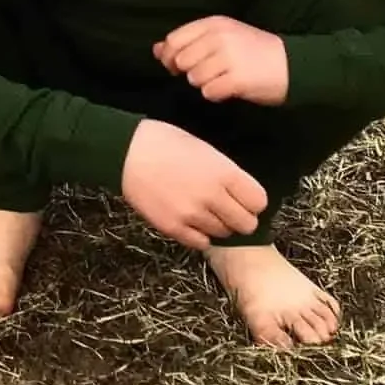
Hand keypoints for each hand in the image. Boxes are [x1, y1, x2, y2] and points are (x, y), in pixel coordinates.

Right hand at [121, 120, 267, 249]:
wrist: (125, 151)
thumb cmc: (164, 142)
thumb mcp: (204, 148)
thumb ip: (226, 173)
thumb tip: (241, 193)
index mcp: (224, 173)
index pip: (259, 202)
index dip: (252, 201)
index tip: (243, 198)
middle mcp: (212, 197)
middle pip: (246, 224)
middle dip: (240, 217)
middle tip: (226, 208)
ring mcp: (192, 215)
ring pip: (223, 234)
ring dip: (218, 225)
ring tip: (204, 210)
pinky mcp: (173, 228)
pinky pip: (201, 243)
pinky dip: (199, 234)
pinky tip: (190, 219)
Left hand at [154, 16, 288, 104]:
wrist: (293, 65)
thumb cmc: (254, 51)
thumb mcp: (223, 36)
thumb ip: (189, 41)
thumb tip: (156, 50)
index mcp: (214, 23)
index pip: (174, 40)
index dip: (169, 57)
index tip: (176, 66)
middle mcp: (219, 38)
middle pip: (181, 61)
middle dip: (189, 72)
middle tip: (209, 73)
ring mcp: (228, 58)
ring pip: (194, 78)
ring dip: (204, 83)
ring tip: (222, 79)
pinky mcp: (237, 79)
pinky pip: (209, 92)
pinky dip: (215, 94)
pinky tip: (228, 89)